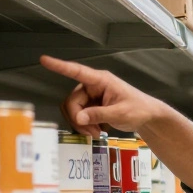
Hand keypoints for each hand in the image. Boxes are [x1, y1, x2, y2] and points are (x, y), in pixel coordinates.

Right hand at [40, 55, 167, 136]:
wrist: (147, 117)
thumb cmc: (138, 109)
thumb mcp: (120, 113)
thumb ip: (98, 114)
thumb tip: (78, 117)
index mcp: (101, 80)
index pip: (77, 71)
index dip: (60, 66)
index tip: (44, 60)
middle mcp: (93, 86)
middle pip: (72, 101)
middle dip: (78, 119)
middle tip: (93, 132)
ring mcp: (91, 96)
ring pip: (74, 110)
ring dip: (82, 124)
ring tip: (97, 132)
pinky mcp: (91, 105)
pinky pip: (79, 115)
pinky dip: (85, 125)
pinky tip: (98, 129)